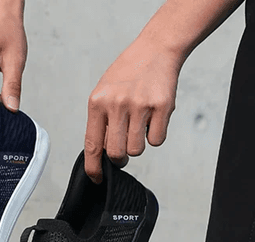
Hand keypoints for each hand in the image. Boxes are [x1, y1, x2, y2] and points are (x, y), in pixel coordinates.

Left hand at [85, 37, 182, 182]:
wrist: (156, 48)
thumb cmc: (127, 75)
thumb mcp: (104, 93)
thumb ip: (101, 122)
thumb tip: (101, 156)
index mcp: (97, 102)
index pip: (92, 146)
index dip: (94, 168)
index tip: (97, 178)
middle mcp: (117, 104)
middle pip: (116, 153)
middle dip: (120, 158)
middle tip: (123, 146)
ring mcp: (140, 105)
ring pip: (137, 150)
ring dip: (138, 144)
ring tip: (139, 125)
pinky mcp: (162, 106)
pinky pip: (156, 140)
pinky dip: (155, 135)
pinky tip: (153, 118)